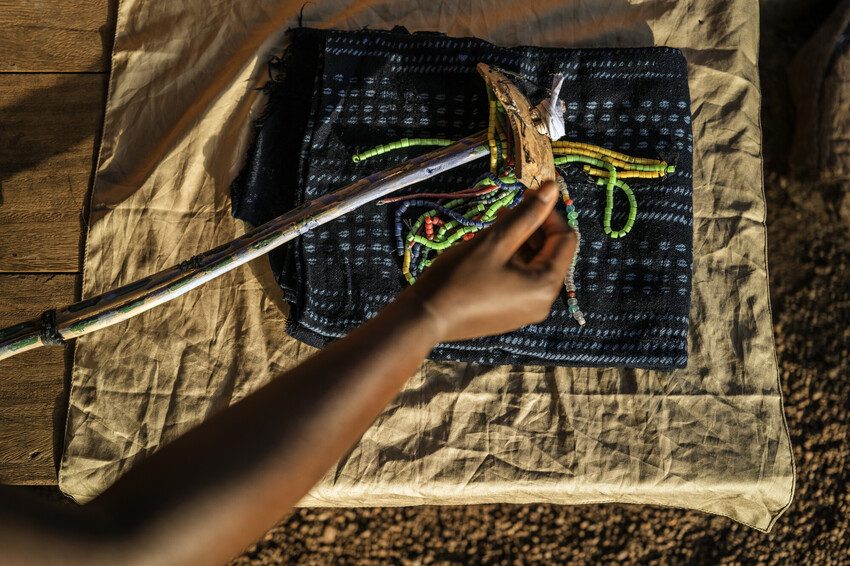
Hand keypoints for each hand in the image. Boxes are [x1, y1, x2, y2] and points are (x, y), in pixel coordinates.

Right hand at [403, 180, 576, 341]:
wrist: (426, 317)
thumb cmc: (460, 277)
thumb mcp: (496, 240)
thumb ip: (527, 214)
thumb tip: (552, 187)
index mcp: (546, 285)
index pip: (565, 239)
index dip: (549, 213)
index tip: (527, 195)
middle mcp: (542, 303)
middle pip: (551, 254)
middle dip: (533, 228)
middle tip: (506, 211)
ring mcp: (525, 311)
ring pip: (534, 267)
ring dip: (520, 243)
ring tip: (494, 228)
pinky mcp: (509, 315)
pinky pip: (520, 282)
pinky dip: (511, 262)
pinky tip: (489, 251)